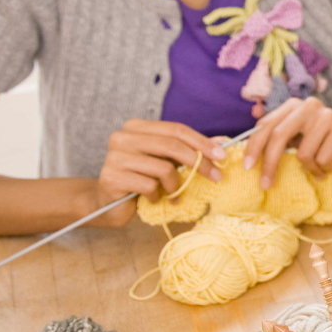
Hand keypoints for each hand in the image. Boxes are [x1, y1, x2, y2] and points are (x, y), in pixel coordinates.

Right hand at [92, 120, 227, 226]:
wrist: (108, 204)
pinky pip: (149, 186)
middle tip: (216, 177)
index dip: (202, 142)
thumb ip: (191, 150)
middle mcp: (122, 137)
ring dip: (175, 186)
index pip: (176, 129)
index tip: (222, 156)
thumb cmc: (142, 180)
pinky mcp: (111, 177)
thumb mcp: (167, 162)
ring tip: (173, 194)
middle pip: (171, 145)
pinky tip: (153, 199)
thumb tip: (223, 142)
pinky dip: (158, 196)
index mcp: (136, 127)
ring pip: (163, 168)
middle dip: (199, 163)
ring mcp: (114, 157)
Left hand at [245, 97, 331, 188]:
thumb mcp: (296, 140)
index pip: (266, 124)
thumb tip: (244, 153)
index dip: (254, 147)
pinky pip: (322, 158)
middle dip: (270, 164)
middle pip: (279, 135)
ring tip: (317, 170)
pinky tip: (329, 168)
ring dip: (308, 169)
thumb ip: (276, 140)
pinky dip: (323, 170)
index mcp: (294, 105)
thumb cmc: (321, 145)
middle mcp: (310, 105)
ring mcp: (328, 115)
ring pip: (303, 153)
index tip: (247, 167)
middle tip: (266, 185)